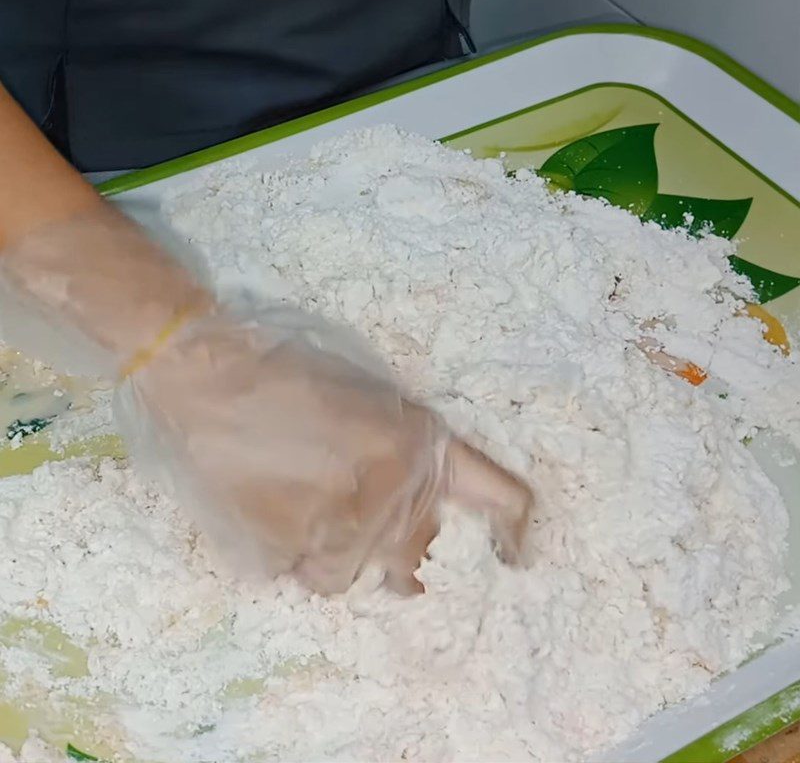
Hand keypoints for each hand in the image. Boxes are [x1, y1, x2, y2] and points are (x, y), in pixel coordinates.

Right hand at [118, 306, 533, 594]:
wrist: (206, 379)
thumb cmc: (287, 374)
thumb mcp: (370, 399)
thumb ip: (408, 452)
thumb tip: (428, 512)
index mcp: (418, 446)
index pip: (499, 497)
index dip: (514, 531)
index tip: (514, 559)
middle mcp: (390, 495)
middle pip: (419, 552)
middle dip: (398, 545)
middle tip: (358, 518)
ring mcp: (336, 532)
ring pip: (353, 573)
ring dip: (335, 550)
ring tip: (296, 503)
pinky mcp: (284, 556)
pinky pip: (301, 573)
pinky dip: (291, 552)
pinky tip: (266, 509)